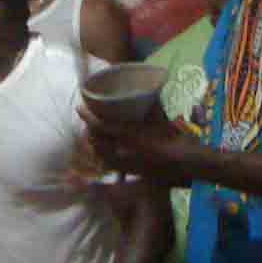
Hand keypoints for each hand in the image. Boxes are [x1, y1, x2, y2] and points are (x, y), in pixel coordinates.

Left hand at [79, 99, 195, 179]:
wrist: (182, 165)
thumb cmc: (175, 141)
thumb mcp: (163, 121)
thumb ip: (154, 107)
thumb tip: (151, 90)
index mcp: (128, 135)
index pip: (99, 126)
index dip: (87, 117)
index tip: (79, 108)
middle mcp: (121, 150)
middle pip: (95, 140)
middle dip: (90, 131)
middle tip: (89, 120)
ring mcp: (123, 163)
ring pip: (99, 153)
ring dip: (95, 144)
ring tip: (95, 135)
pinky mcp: (127, 172)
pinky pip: (107, 164)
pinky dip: (103, 156)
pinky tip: (104, 153)